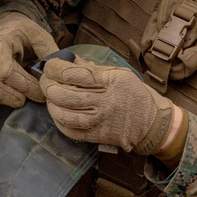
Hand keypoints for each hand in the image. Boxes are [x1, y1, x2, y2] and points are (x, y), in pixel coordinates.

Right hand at [0, 11, 58, 108]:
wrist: (0, 29)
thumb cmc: (21, 34)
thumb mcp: (38, 35)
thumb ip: (48, 52)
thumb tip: (55, 73)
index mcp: (1, 40)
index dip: (3, 67)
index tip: (12, 79)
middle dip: (18, 91)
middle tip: (38, 96)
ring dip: (5, 99)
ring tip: (23, 100)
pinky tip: (9, 98)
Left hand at [42, 57, 184, 156]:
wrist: (152, 121)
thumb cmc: (134, 94)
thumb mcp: (119, 73)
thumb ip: (93, 68)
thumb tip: (69, 61)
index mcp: (108, 81)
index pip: (72, 73)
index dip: (54, 68)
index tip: (49, 66)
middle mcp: (103, 101)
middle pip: (64, 93)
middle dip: (48, 85)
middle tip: (44, 82)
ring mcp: (99, 120)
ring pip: (65, 114)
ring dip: (52, 105)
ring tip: (50, 98)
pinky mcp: (97, 136)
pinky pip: (71, 131)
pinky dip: (59, 122)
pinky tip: (57, 115)